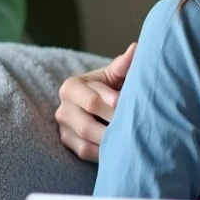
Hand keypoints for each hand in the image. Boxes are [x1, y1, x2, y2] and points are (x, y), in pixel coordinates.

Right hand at [55, 42, 135, 161]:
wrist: (102, 104)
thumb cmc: (111, 87)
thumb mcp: (114, 75)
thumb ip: (122, 65)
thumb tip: (135, 48)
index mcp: (71, 87)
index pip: (91, 100)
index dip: (110, 103)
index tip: (125, 106)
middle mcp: (63, 108)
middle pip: (87, 124)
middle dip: (112, 126)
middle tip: (134, 127)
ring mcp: (64, 128)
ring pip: (86, 139)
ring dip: (109, 141)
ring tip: (130, 139)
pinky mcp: (68, 143)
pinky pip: (85, 152)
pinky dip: (104, 152)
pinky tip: (120, 148)